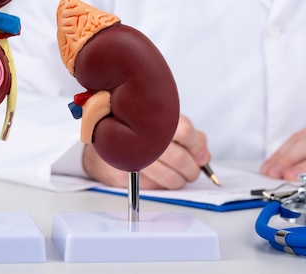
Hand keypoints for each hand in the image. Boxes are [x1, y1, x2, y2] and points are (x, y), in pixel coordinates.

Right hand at [82, 115, 210, 188]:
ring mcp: (130, 155)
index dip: (196, 147)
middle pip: (180, 158)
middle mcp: (141, 135)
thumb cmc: (139, 133)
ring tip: (180, 177)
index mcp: (154, 117)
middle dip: (191, 170)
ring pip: (169, 177)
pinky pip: (153, 187)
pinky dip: (162, 186)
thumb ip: (191, 139)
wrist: (101, 140)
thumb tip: (204, 157)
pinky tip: (160, 179)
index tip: (199, 156)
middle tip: (192, 171)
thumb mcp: (165, 127)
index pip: (185, 131)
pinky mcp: (122, 174)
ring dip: (180, 181)